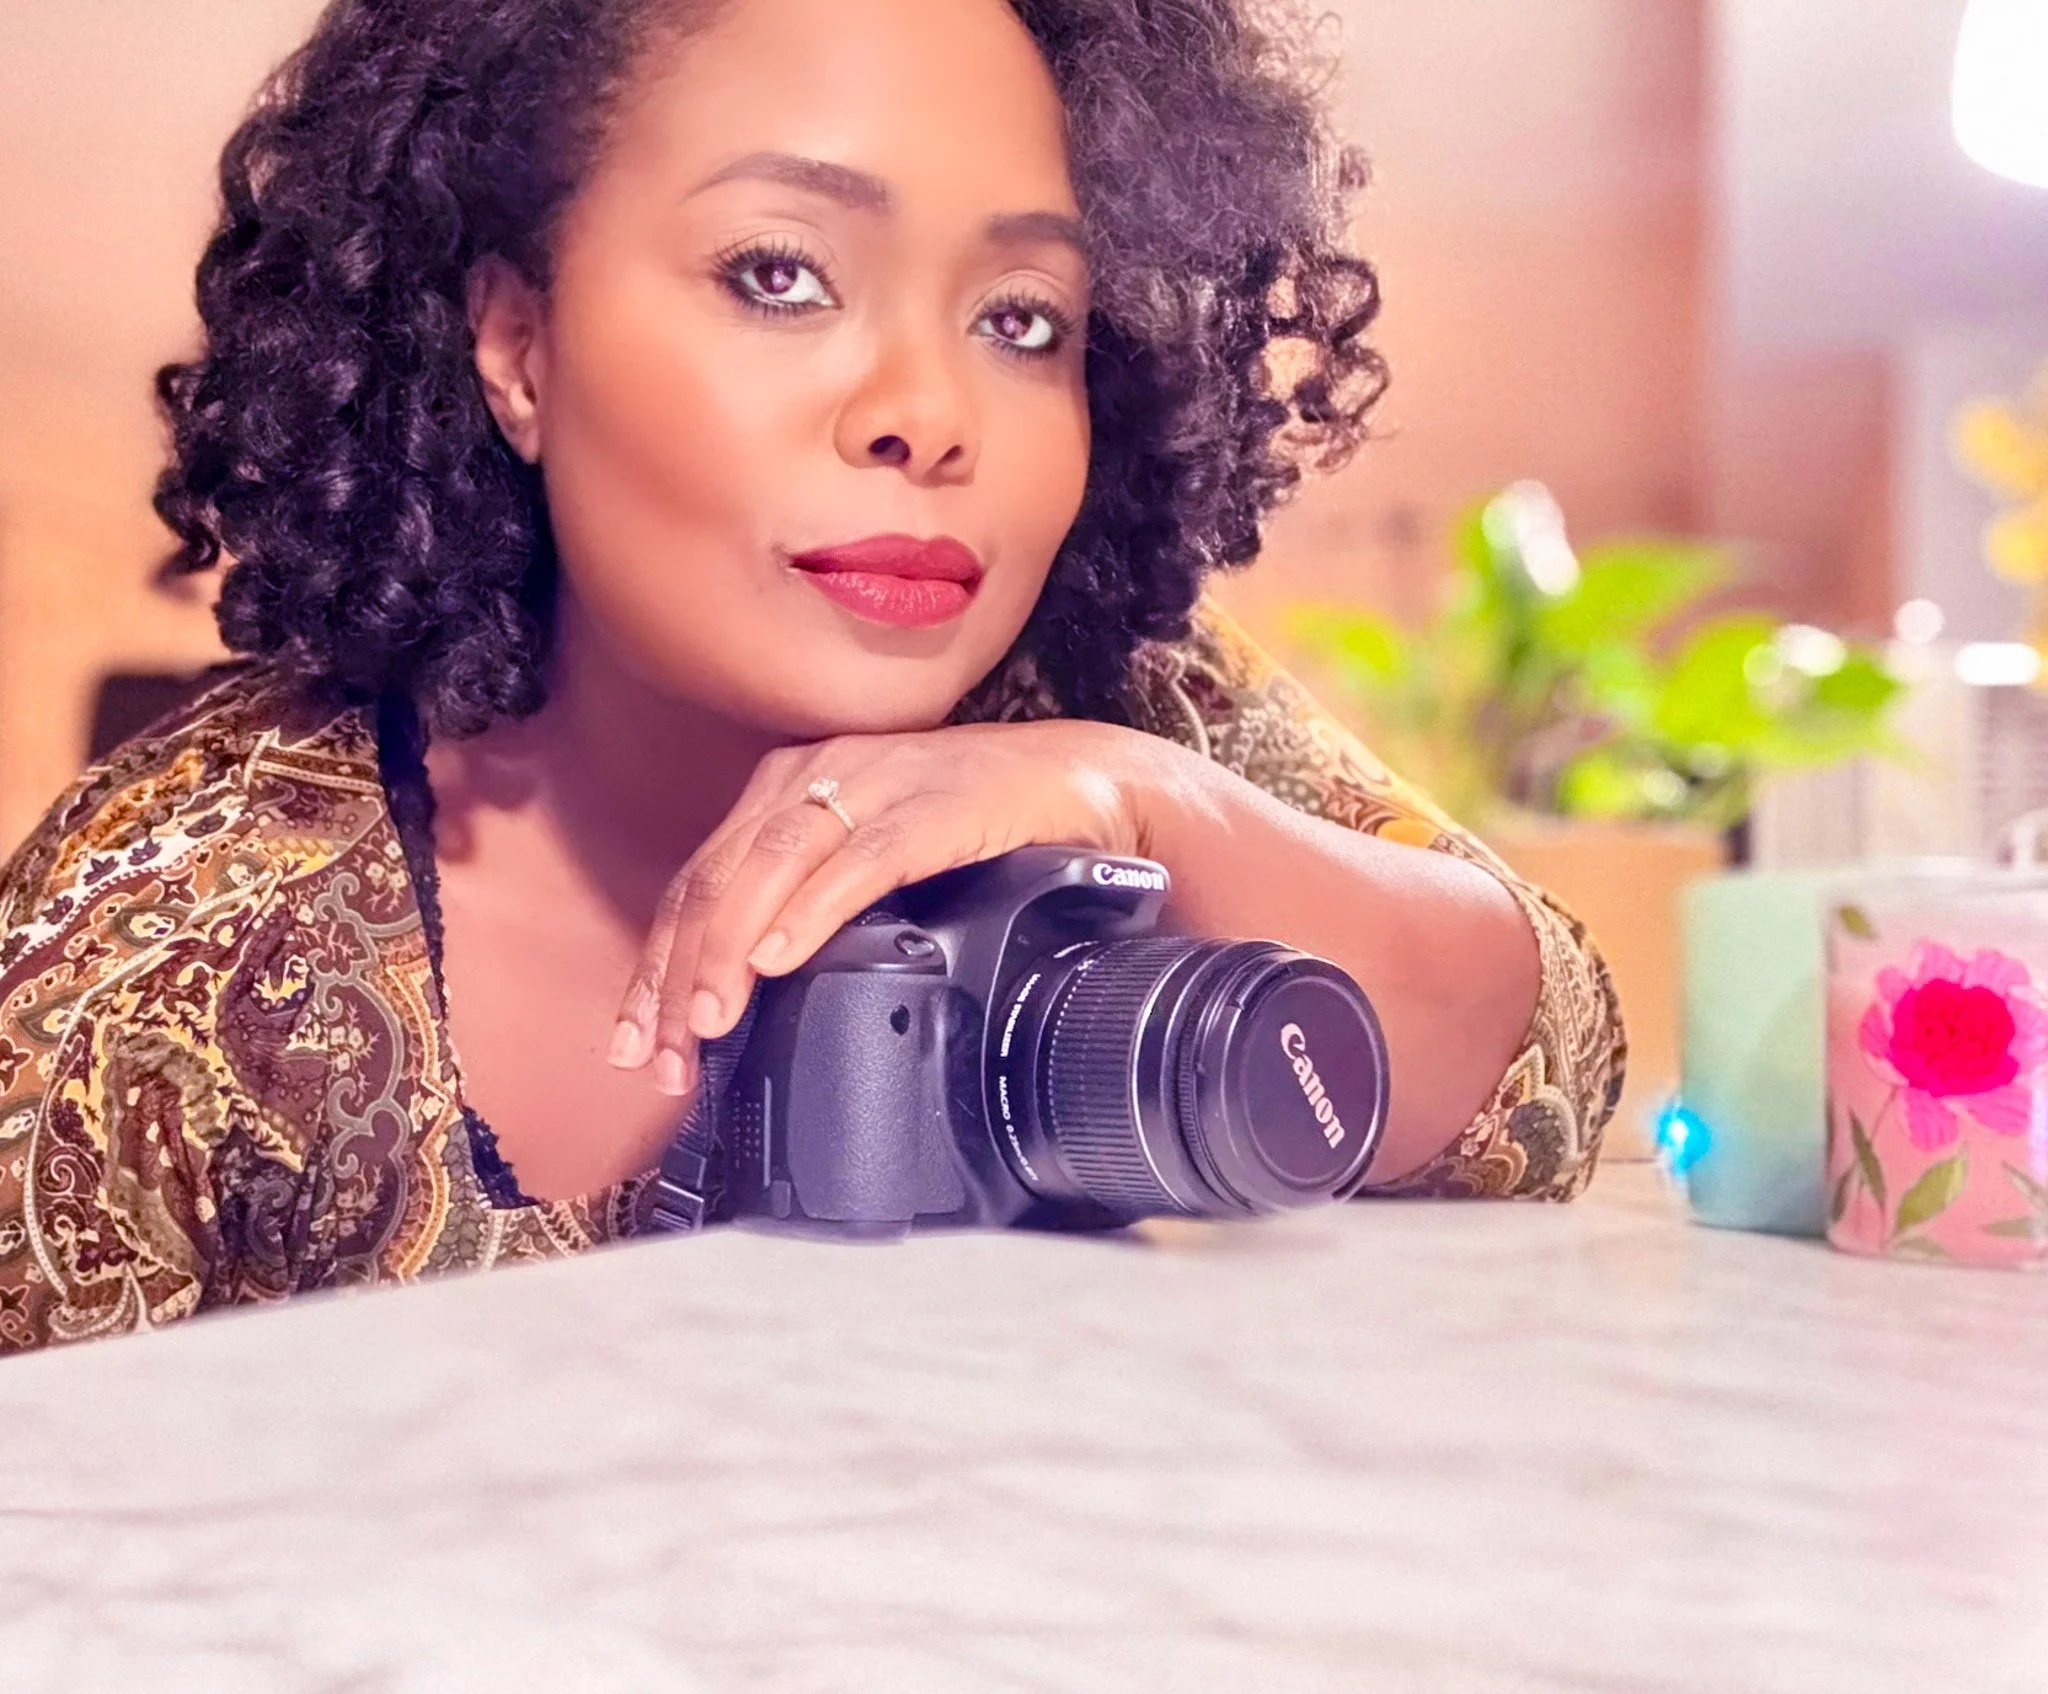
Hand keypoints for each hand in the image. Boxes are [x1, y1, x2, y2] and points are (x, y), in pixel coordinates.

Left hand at [607, 718, 1178, 1095]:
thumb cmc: (980, 828)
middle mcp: (815, 774)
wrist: (1086, 783)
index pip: (698, 880)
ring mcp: (873, 784)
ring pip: (768, 869)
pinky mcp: (931, 806)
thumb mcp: (870, 861)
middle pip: (716, 879)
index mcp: (788, 786)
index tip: (638, 1042)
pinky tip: (778, 959)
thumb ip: (809, 900)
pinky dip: (810, 913)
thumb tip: (748, 991)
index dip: (657, 964)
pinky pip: (858, 862)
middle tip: (661, 1056)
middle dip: (676, 975)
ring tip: (708, 1022)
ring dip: (727, 952)